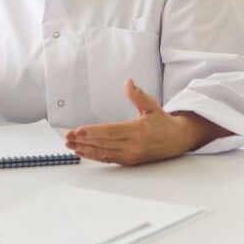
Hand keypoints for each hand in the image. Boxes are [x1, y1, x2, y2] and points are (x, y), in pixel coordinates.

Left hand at [64, 79, 227, 165]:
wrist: (177, 140)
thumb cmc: (162, 122)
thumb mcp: (152, 105)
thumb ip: (137, 95)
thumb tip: (128, 82)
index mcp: (138, 131)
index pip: (110, 131)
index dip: (93, 132)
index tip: (78, 131)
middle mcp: (133, 145)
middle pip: (104, 144)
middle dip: (84, 141)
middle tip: (67, 137)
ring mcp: (131, 155)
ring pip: (104, 153)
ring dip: (85, 150)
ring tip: (70, 145)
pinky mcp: (129, 161)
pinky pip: (108, 159)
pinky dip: (94, 156)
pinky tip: (83, 152)